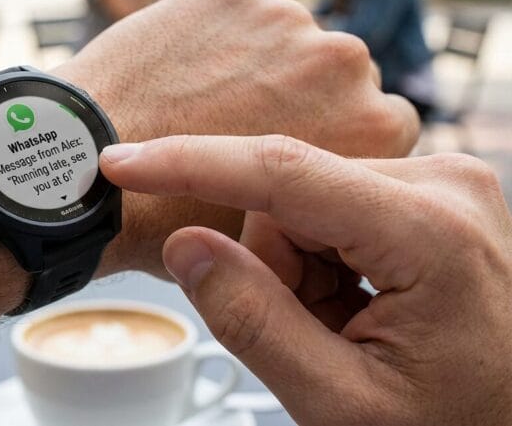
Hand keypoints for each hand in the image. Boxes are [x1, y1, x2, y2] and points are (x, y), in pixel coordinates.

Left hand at [53, 0, 419, 275]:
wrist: (86, 170)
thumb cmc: (170, 222)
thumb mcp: (267, 244)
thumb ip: (314, 206)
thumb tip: (316, 196)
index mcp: (377, 131)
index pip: (374, 124)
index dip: (327, 140)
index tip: (289, 151)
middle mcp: (346, 65)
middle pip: (331, 77)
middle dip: (296, 97)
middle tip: (238, 126)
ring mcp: (287, 20)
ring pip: (280, 40)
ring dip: (253, 63)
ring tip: (197, 102)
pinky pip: (231, 13)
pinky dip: (209, 36)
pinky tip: (174, 73)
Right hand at [101, 135, 511, 424]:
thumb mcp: (341, 403)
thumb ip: (253, 323)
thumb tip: (184, 246)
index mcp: (429, 231)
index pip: (281, 173)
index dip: (189, 164)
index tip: (121, 163)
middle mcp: (442, 184)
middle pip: (288, 194)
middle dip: (272, 265)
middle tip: (312, 334)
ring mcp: (439, 185)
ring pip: (303, 203)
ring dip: (298, 269)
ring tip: (343, 327)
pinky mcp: (428, 194)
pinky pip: (331, 208)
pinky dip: (321, 262)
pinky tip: (357, 305)